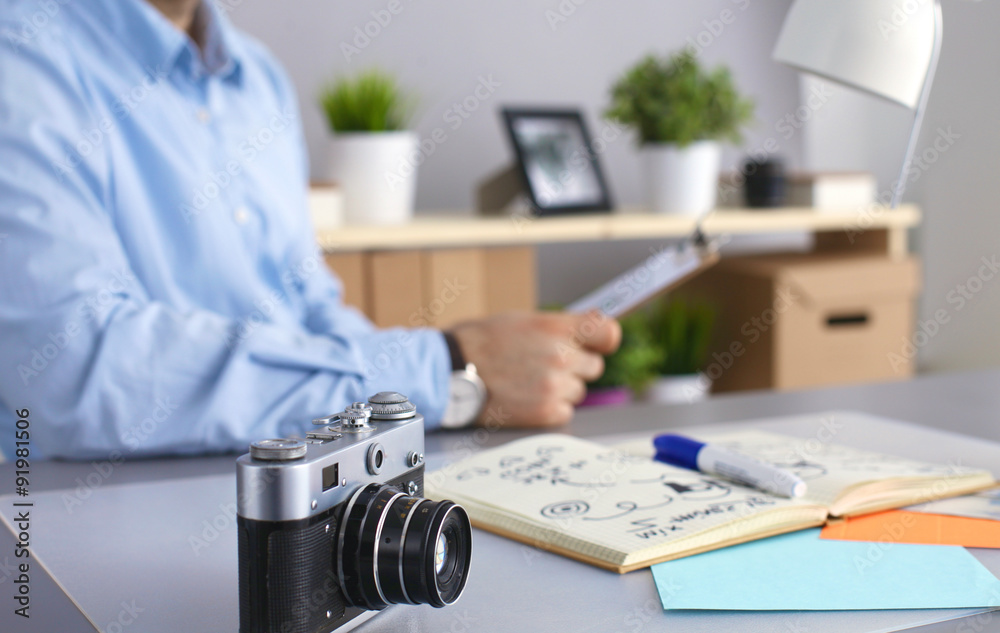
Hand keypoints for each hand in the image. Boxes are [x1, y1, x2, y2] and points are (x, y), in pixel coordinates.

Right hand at [449, 311, 620, 427]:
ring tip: (528, 382)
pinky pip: (565, 410)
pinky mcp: (546, 411)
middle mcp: (562, 355)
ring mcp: (555, 385)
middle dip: (575, 367)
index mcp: (557, 327)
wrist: (452, 371)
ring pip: (578, 391)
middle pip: (594, 366)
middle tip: (544, 365)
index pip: (608, 334)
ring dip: (561, 389)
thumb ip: (561, 327)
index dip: (604, 341)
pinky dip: (550, 408)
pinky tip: (526, 398)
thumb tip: (591, 330)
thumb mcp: (523, 320)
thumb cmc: (482, 342)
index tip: (599, 345)